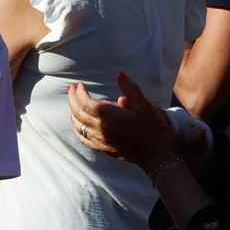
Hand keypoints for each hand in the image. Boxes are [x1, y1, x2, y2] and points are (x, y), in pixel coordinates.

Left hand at [68, 73, 182, 168]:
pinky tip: (77, 123)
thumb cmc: (154, 128)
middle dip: (72, 98)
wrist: (158, 154)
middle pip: (78, 112)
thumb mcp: (145, 106)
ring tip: (73, 102)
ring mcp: (99, 140)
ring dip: (72, 112)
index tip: (79, 84)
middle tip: (71, 88)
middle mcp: (100, 128)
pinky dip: (76, 127)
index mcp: (109, 116)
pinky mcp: (102, 148)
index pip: (85, 102)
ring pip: (77, 125)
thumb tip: (120, 75)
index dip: (79, 92)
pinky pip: (82, 137)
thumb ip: (131, 89)